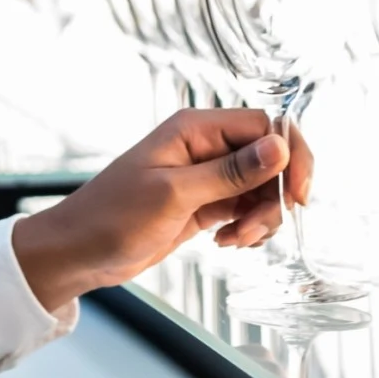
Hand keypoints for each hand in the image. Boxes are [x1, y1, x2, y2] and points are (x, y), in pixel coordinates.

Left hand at [11, 108, 311, 310]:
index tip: (297, 197)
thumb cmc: (113, 217)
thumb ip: (230, 172)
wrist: (81, 252)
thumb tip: (280, 148)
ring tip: (234, 241)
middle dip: (276, 196)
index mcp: (195, 128)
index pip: (265, 126)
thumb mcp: (174, 194)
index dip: (290, 157)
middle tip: (257, 229)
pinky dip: (249, 228)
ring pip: (264, 188)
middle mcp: (205, 146)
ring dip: (261, 218)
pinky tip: (227, 243)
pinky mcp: (206, 203)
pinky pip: (247, 208)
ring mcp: (207, 176)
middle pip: (272, 159)